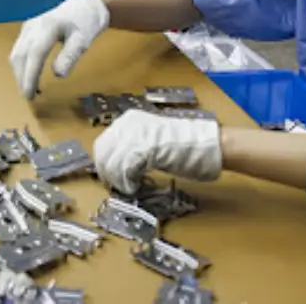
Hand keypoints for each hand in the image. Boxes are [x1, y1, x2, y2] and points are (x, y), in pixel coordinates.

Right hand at [9, 0, 109, 98]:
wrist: (82, 6)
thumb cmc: (84, 24)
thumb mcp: (83, 41)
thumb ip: (70, 57)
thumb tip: (57, 75)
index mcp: (48, 26)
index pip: (34, 54)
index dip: (29, 75)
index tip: (29, 93)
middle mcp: (33, 26)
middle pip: (21, 56)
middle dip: (22, 78)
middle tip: (30, 97)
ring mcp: (28, 27)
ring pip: (16, 54)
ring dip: (20, 73)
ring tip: (31, 90)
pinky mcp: (27, 30)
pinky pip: (19, 51)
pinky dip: (21, 66)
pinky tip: (29, 77)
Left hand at [94, 111, 222, 193]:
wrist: (203, 145)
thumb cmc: (182, 146)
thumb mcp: (150, 141)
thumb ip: (131, 148)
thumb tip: (113, 166)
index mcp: (128, 119)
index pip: (102, 143)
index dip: (105, 164)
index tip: (112, 178)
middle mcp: (128, 123)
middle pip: (102, 153)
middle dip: (108, 173)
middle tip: (119, 186)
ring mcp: (135, 134)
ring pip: (111, 163)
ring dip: (118, 180)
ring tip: (130, 187)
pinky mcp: (144, 148)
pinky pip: (124, 170)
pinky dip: (127, 183)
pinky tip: (136, 186)